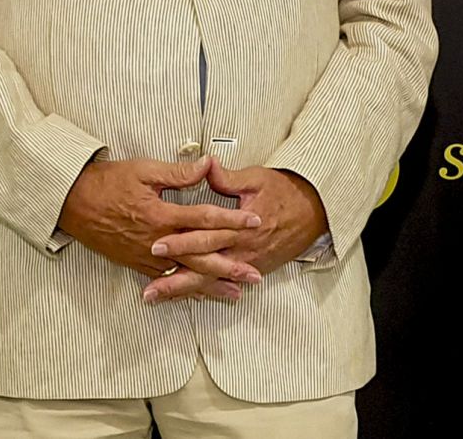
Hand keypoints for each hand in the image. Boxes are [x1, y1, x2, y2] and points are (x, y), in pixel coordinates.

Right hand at [57, 157, 262, 285]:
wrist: (73, 203)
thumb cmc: (107, 182)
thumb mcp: (143, 170)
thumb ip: (178, 172)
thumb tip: (208, 164)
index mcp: (161, 214)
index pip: (205, 218)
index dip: (232, 220)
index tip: (254, 222)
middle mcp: (157, 241)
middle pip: (201, 256)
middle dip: (230, 266)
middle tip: (255, 274)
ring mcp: (146, 257)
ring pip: (185, 274)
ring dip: (212, 284)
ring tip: (236, 293)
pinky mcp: (137, 265)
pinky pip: (166, 280)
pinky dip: (185, 288)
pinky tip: (199, 294)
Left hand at [142, 161, 327, 302]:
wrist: (314, 213)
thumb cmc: (284, 192)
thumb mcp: (257, 178)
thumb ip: (228, 177)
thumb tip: (205, 164)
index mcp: (240, 225)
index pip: (204, 234)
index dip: (180, 241)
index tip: (155, 245)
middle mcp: (242, 249)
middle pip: (203, 267)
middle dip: (175, 278)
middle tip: (148, 288)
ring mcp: (247, 263)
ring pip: (210, 281)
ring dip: (184, 290)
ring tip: (157, 297)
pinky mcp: (253, 268)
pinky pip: (225, 283)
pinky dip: (205, 292)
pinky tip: (186, 298)